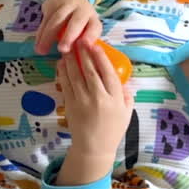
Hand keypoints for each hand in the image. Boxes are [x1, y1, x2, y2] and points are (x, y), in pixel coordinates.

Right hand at [36, 0, 101, 53]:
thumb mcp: (86, 26)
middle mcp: (82, 10)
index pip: (94, 27)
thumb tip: (77, 60)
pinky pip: (45, 19)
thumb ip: (83, 40)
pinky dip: (40, 33)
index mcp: (92, 19)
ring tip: (42, 51)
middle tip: (62, 50)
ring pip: (57, 19)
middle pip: (76, 21)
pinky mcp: (52, 4)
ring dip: (48, 36)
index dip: (91, 36)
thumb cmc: (80, 19)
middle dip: (69, 36)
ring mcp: (67, 5)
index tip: (85, 45)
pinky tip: (37, 44)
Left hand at [56, 43, 133, 160]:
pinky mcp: (70, 105)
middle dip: (84, 54)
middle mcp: (98, 99)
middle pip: (90, 71)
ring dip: (71, 60)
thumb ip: (127, 95)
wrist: (94, 147)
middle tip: (80, 40)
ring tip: (69, 48)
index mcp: (114, 99)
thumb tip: (124, 80)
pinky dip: (63, 73)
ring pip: (75, 76)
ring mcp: (82, 102)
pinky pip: (66, 85)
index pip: (108, 73)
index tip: (96, 45)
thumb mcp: (127, 113)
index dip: (101, 57)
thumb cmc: (113, 129)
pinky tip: (61, 64)